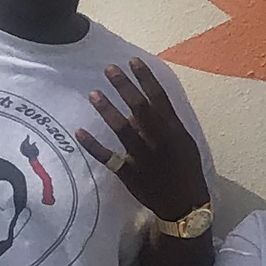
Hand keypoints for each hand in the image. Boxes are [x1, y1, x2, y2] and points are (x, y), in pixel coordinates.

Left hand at [77, 61, 209, 220]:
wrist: (185, 205)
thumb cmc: (185, 169)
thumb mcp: (183, 143)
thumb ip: (164, 124)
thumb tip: (139, 106)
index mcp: (174, 131)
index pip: (160, 98)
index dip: (146, 78)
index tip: (133, 61)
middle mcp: (159, 141)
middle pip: (140, 109)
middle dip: (125, 87)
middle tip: (109, 69)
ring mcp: (143, 158)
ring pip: (123, 130)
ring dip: (108, 110)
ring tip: (94, 93)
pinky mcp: (129, 173)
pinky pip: (108, 158)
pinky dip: (93, 145)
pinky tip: (80, 131)